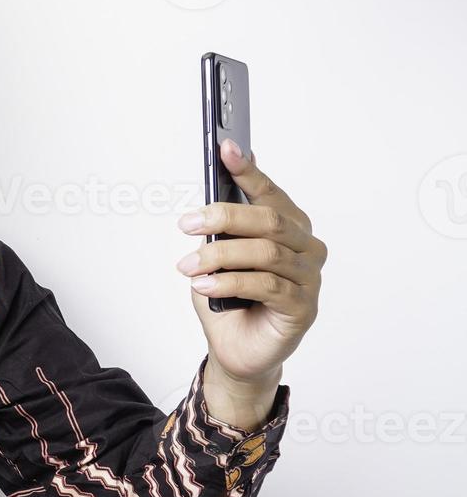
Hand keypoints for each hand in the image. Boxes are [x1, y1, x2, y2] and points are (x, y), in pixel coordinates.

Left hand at [174, 138, 326, 389]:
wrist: (236, 348)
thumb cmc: (228, 298)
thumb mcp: (216, 257)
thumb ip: (221, 231)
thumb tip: (210, 202)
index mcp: (289, 227)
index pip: (269, 193)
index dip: (248, 170)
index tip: (226, 148)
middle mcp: (305, 248)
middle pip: (269, 220)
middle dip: (223, 217)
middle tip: (187, 223)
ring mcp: (309, 278)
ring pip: (266, 253)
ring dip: (220, 256)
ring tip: (188, 265)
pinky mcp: (303, 308)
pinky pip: (267, 286)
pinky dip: (229, 282)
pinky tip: (203, 285)